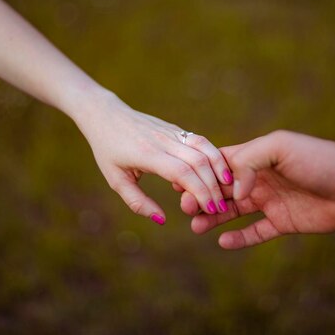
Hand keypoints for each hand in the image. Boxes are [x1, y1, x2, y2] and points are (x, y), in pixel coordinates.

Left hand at [73, 88, 232, 224]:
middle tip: (221, 207)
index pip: (182, 173)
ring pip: (204, 147)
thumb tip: (161, 219)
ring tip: (228, 188)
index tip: (210, 210)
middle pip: (198, 161)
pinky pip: (201, 141)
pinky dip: (214, 156)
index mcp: (148, 154)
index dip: (199, 191)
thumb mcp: (116, 180)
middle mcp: (163, 140)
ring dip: (219, 168)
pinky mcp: (177, 129)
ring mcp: (172, 132)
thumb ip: (137, 202)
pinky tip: (220, 172)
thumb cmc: (108, 150)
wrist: (106, 115)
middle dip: (213, 186)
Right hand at [182, 130, 334, 247]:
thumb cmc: (321, 160)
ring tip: (196, 226)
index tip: (179, 182)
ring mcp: (272, 201)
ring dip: (214, 217)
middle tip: (185, 208)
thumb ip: (249, 161)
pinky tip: (222, 241)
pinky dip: (239, 238)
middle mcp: (261, 178)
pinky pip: (256, 232)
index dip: (200, 172)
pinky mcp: (284, 222)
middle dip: (202, 197)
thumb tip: (232, 188)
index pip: (221, 163)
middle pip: (223, 189)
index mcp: (258, 156)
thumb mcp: (281, 148)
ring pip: (234, 211)